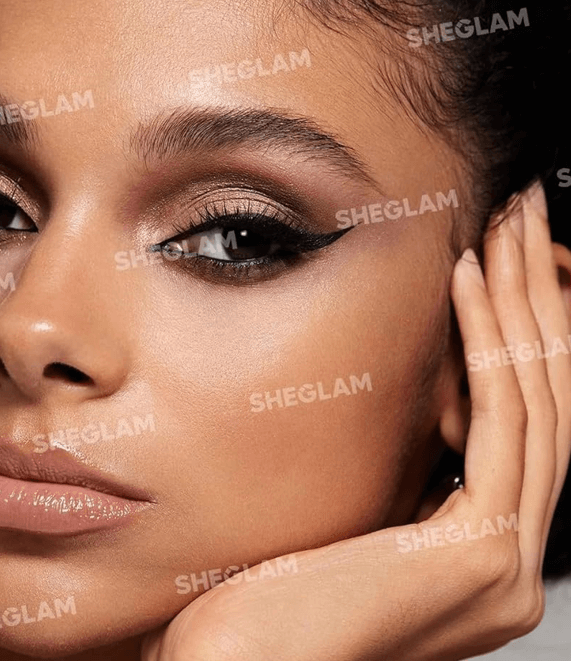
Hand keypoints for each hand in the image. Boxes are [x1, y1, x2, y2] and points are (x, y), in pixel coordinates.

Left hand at [142, 181, 570, 660]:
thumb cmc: (261, 587)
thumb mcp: (343, 504)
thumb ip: (390, 459)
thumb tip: (407, 387)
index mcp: (474, 547)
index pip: (519, 416)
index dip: (517, 327)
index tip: (496, 255)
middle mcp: (504, 557)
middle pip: (542, 399)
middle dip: (536, 297)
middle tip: (522, 217)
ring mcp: (500, 561)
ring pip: (537, 400)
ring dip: (524, 301)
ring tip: (508, 226)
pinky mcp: (478, 553)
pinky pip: (502, 421)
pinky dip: (491, 341)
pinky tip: (471, 277)